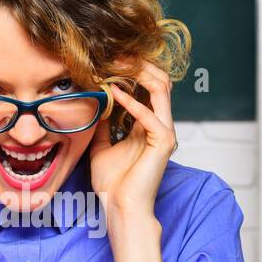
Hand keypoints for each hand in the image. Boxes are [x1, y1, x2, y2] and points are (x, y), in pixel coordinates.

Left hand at [88, 61, 176, 225]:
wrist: (120, 207)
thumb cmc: (113, 184)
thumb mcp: (101, 146)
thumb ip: (103, 125)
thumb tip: (96, 104)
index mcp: (147, 125)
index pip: (145, 86)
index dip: (129, 70)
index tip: (107, 59)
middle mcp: (160, 124)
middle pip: (158, 80)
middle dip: (137, 64)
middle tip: (114, 53)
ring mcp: (164, 132)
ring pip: (160, 89)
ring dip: (138, 73)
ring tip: (116, 64)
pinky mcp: (163, 142)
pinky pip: (149, 114)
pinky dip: (131, 101)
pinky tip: (113, 92)